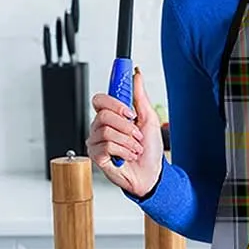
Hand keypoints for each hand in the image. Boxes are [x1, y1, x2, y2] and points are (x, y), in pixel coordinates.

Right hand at [86, 67, 163, 195]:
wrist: (152, 173)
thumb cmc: (149, 149)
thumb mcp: (149, 118)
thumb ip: (140, 96)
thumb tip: (136, 75)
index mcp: (112, 116)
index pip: (100, 100)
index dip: (114, 102)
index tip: (129, 109)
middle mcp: (101, 127)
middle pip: (103, 114)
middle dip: (126, 125)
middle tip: (137, 133)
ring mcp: (97, 141)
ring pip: (107, 131)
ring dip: (128, 141)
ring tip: (135, 148)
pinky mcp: (96, 156)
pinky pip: (107, 146)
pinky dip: (124, 151)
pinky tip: (128, 156)